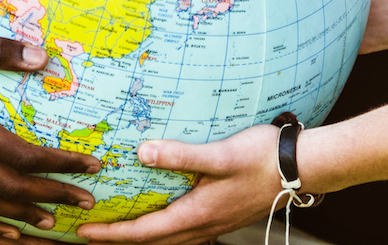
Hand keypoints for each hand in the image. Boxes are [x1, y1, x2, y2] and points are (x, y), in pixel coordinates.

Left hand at [77, 126, 282, 244]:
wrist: (302, 167)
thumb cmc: (263, 158)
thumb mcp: (219, 154)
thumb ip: (180, 155)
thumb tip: (142, 152)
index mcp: (196, 215)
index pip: (144, 232)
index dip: (112, 234)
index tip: (84, 232)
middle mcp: (203, 226)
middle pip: (152, 243)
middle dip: (119, 241)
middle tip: (90, 235)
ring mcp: (214, 224)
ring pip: (168, 241)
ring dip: (141, 238)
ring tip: (118, 230)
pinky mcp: (223, 216)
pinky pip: (183, 233)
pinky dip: (162, 231)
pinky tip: (160, 217)